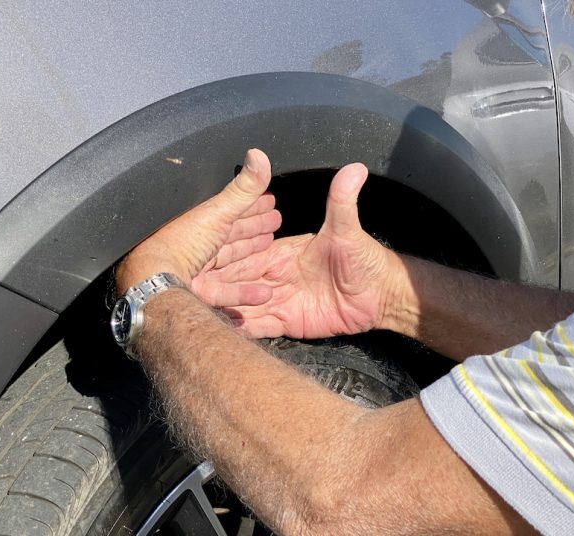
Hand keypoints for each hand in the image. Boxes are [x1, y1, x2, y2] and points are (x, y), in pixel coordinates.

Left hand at [116, 149, 281, 296]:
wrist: (158, 281)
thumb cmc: (179, 244)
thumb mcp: (217, 211)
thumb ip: (242, 189)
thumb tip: (259, 155)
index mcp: (197, 219)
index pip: (230, 208)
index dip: (252, 203)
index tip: (270, 200)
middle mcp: (195, 241)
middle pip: (230, 233)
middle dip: (253, 226)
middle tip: (274, 221)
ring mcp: (195, 268)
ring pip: (229, 259)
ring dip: (251, 255)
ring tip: (271, 248)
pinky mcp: (198, 291)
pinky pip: (226, 291)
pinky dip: (246, 292)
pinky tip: (264, 292)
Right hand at [195, 163, 403, 338]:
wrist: (381, 296)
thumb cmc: (365, 259)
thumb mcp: (348, 230)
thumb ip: (343, 201)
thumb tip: (355, 167)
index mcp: (281, 253)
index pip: (248, 254)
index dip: (228, 257)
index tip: (205, 259)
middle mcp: (274, 276)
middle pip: (240, 281)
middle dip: (218, 285)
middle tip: (192, 290)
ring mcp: (279, 300)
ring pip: (244, 304)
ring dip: (225, 308)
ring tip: (200, 313)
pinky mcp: (287, 322)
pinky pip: (260, 327)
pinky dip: (243, 330)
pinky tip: (224, 333)